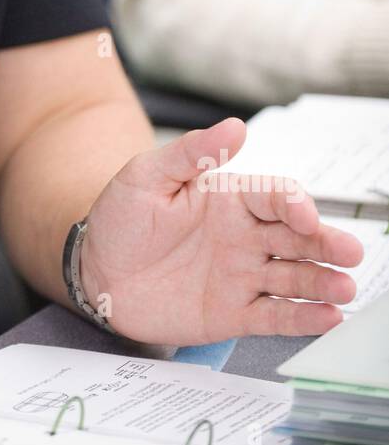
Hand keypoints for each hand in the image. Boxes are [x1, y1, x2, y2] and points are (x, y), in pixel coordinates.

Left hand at [80, 117, 364, 344]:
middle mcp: (243, 236)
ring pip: (292, 277)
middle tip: (351, 253)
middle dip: (325, 243)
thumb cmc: (118, 218)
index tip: (305, 216)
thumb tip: (233, 126)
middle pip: (295, 237)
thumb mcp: (144, 177)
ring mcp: (241, 276)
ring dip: (322, 281)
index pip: (273, 196)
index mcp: (227, 198)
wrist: (94, 272)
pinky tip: (328, 318)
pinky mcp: (232, 313)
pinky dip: (302, 318)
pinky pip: (274, 316)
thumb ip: (190, 154)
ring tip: (347, 287)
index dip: (294, 204)